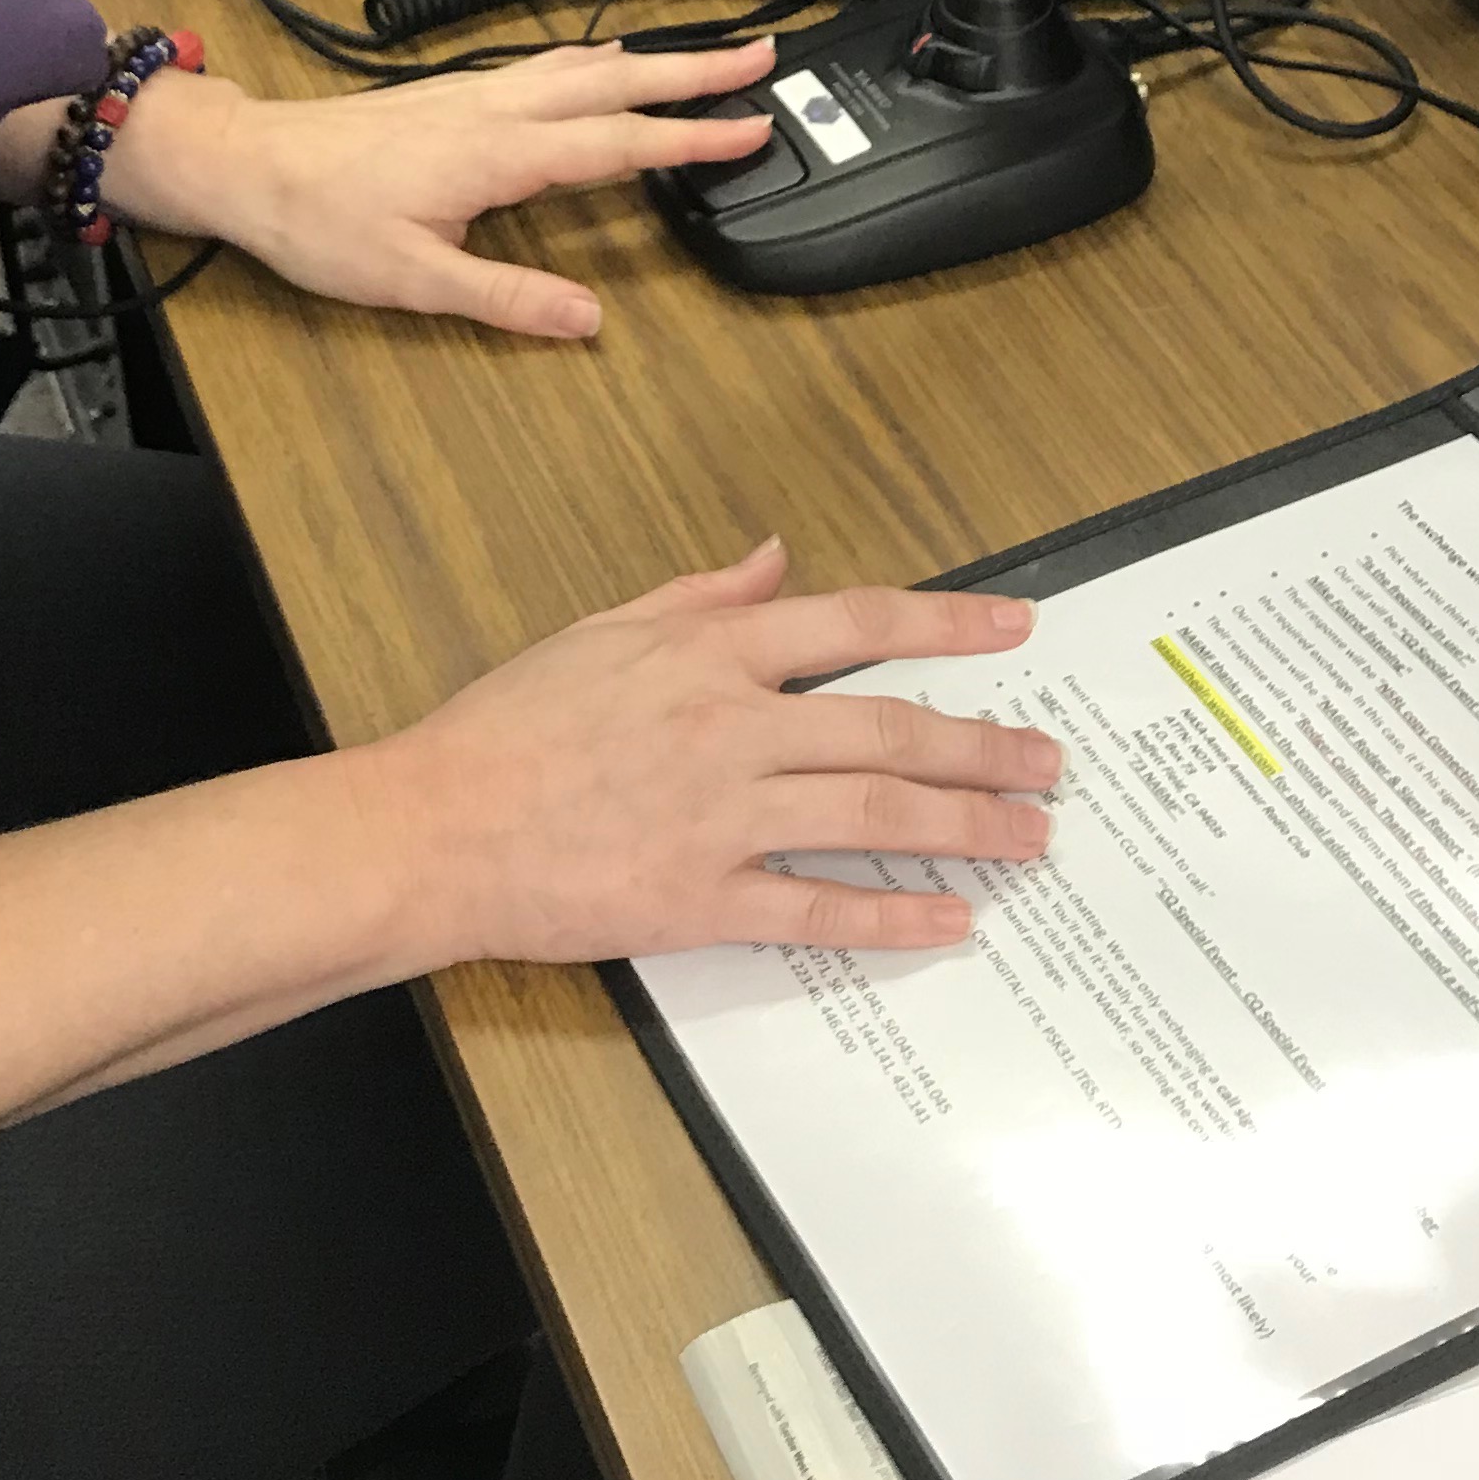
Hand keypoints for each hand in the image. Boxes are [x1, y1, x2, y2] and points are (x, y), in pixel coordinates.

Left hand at [104, 35, 776, 338]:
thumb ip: (505, 300)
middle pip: (617, 80)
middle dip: (696, 67)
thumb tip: (585, 321)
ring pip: (583, 64)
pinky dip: (598, 60)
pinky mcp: (454, 96)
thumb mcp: (413, 280)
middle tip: (763, 56)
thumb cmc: (319, 222)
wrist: (251, 164)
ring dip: (653, 57)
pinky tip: (603, 62)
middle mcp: (495, 110)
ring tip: (709, 53)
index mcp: (498, 153)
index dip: (691, 137)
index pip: (618, 142)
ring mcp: (475, 94)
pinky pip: (547, 66)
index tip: (753, 128)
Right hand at [365, 540, 1057, 961]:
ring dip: (964, 824)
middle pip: (886, 729)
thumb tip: (775, 560)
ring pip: (871, 813)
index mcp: (707, 652)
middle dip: (981, 744)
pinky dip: (892, 916)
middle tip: (1046, 758)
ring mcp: (718, 818)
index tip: (1014, 630)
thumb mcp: (602, 631)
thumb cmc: (506, 728)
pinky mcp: (698, 899)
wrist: (431, 829)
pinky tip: (949, 919)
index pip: (853, 622)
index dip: (945, 625)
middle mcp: (729, 726)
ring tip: (1028, 834)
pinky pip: (816, 908)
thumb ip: (700, 596)